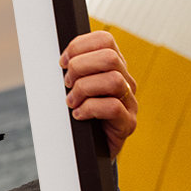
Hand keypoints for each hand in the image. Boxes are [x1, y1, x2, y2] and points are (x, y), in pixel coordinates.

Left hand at [60, 30, 137, 158]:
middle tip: (67, 83)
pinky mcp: (128, 123)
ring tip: (71, 101)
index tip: (63, 62)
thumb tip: (60, 60)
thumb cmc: (80, 115)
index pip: (105, 40)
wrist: (90, 150)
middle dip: (80, 67)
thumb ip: (73, 71)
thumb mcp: (74, 88)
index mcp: (113, 67)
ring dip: (84, 89)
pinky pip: (113, 107)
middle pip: (110, 57)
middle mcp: (126, 81)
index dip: (80, 46)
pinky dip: (89, 109)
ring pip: (113, 80)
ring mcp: (130, 103)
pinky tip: (78, 115)